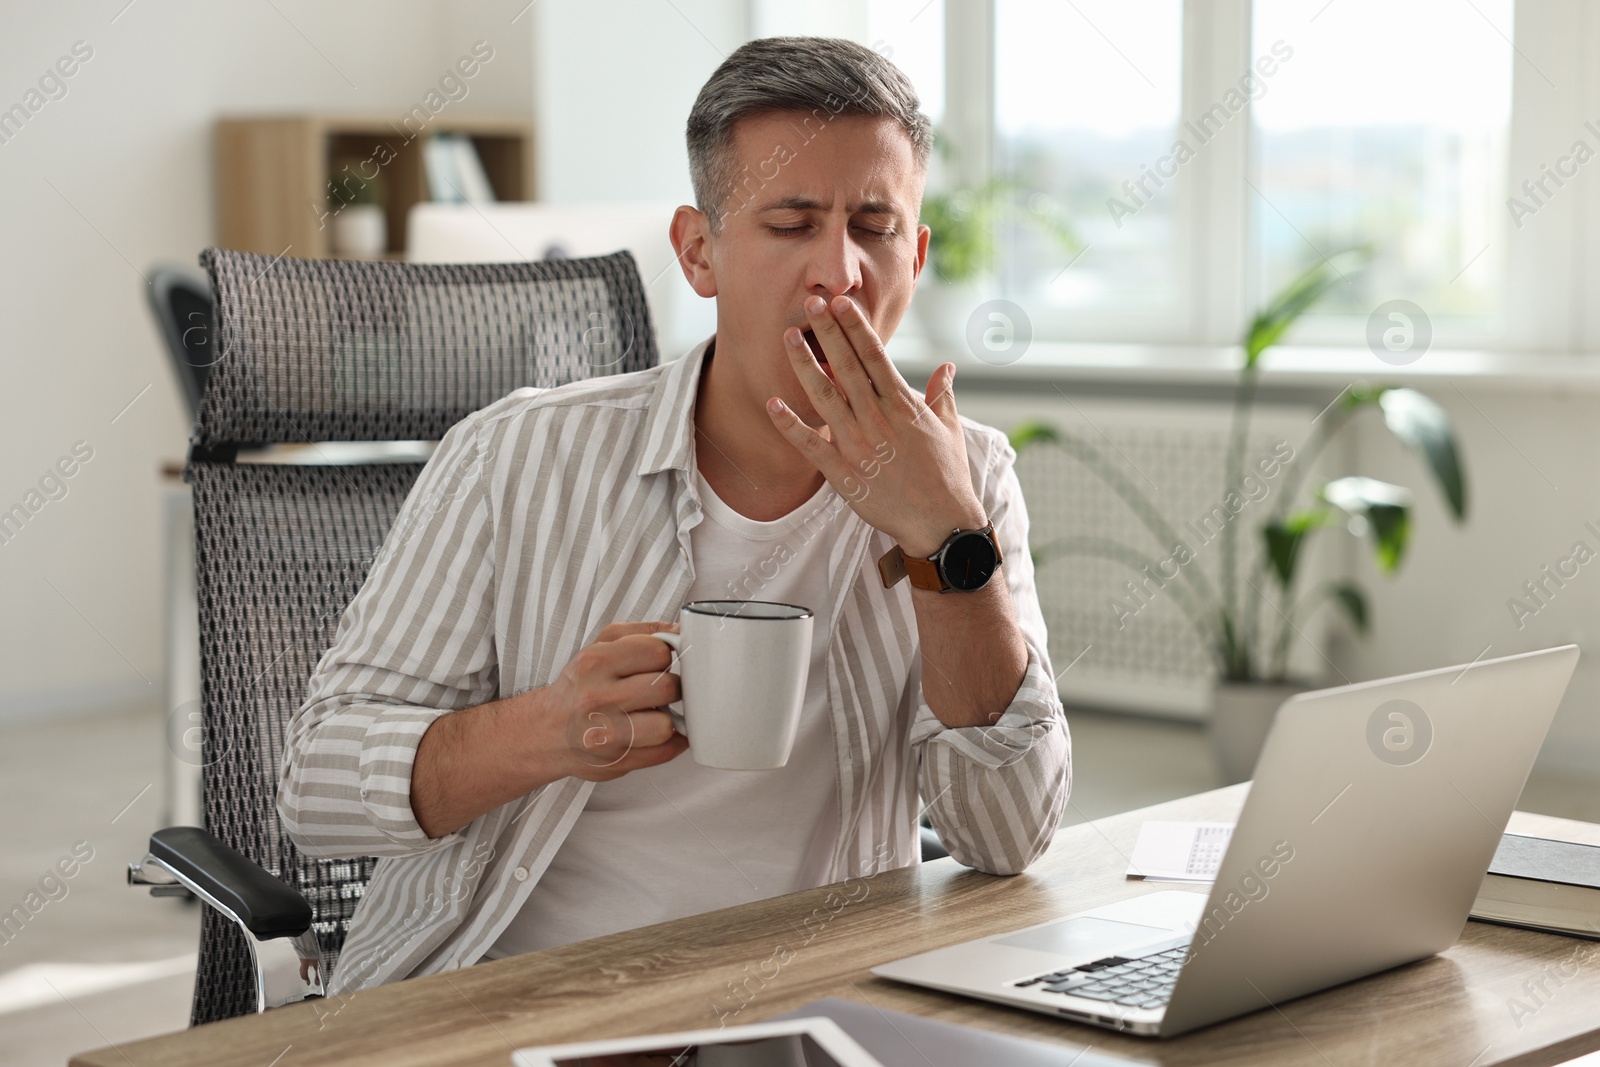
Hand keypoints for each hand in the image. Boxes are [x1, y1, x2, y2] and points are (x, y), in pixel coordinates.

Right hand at [529, 621, 687, 781]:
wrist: (545, 732)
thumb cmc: (577, 688)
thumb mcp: (600, 646)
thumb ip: (642, 633)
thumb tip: (680, 630)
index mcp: (595, 663)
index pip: (658, 652)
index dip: (665, 656)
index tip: (658, 663)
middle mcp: (597, 698)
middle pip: (667, 688)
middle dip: (670, 688)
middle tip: (658, 690)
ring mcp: (605, 734)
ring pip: (666, 725)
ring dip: (667, 719)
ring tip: (654, 713)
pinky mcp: (616, 762)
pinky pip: (664, 752)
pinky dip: (669, 743)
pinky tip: (654, 732)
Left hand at [768, 294, 985, 557]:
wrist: (941, 523)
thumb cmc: (947, 475)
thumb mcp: (951, 429)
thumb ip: (942, 394)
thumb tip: (946, 367)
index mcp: (903, 405)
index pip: (875, 356)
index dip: (855, 327)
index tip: (839, 303)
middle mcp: (878, 419)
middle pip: (847, 367)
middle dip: (827, 333)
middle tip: (809, 302)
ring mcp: (858, 445)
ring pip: (825, 397)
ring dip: (804, 366)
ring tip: (787, 338)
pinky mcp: (843, 474)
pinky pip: (811, 445)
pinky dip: (791, 425)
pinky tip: (772, 403)